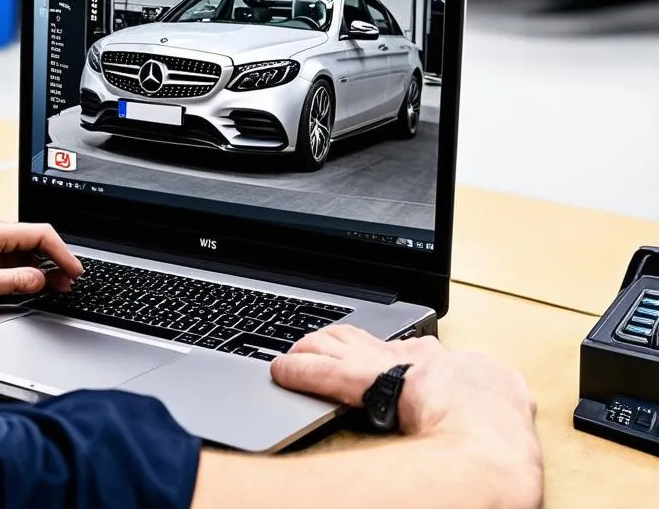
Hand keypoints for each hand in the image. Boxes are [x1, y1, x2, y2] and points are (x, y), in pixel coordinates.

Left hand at [0, 222, 82, 307]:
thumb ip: (15, 281)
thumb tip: (39, 280)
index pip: (43, 235)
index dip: (63, 253)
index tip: (74, 269)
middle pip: (39, 242)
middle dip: (58, 260)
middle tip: (70, 280)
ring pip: (28, 251)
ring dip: (45, 267)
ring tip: (57, 284)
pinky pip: (16, 259)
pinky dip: (30, 270)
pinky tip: (33, 283)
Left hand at [271, 324, 536, 439]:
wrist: (494, 453)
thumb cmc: (508, 451)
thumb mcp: (513, 424)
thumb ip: (498, 418)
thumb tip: (497, 442)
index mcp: (469, 367)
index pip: (424, 353)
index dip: (395, 358)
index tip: (381, 363)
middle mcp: (431, 356)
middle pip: (378, 341)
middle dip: (347, 345)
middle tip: (321, 349)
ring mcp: (400, 364)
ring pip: (345, 347)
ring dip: (315, 350)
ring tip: (294, 355)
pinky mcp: (373, 378)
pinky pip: (329, 371)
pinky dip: (302, 370)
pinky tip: (282, 370)